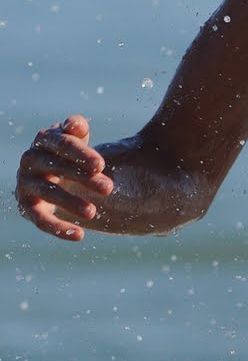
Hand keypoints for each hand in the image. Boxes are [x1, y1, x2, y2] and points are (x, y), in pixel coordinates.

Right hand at [15, 115, 113, 240]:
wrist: (52, 172)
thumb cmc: (70, 151)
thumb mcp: (76, 137)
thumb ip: (77, 128)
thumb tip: (76, 125)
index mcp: (44, 140)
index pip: (62, 144)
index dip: (81, 154)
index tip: (101, 165)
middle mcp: (30, 159)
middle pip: (57, 167)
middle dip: (83, 177)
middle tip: (108, 188)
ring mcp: (25, 183)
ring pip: (47, 193)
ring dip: (70, 202)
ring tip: (92, 212)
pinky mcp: (26, 206)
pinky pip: (40, 220)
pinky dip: (58, 228)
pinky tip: (80, 235)